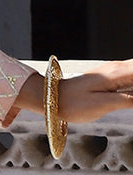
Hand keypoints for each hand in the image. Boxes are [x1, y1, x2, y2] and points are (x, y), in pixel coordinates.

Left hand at [15, 59, 132, 122]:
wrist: (50, 97)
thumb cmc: (73, 105)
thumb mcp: (101, 106)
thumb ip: (127, 100)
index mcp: (117, 74)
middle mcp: (117, 68)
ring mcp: (113, 71)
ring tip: (131, 97)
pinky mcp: (110, 76)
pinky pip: (131, 72)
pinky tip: (131, 89)